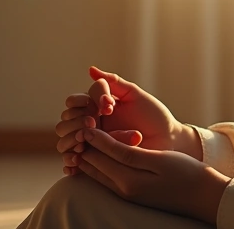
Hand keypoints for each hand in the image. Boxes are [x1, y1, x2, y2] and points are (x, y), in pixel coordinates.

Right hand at [55, 66, 201, 172]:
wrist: (168, 141)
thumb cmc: (154, 116)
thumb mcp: (135, 95)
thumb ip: (113, 82)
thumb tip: (90, 69)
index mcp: (97, 106)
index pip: (75, 100)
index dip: (86, 101)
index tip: (108, 106)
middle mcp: (90, 123)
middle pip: (66, 119)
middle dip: (76, 120)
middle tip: (93, 123)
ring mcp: (91, 143)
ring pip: (64, 140)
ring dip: (71, 139)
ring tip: (84, 142)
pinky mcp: (94, 161)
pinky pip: (72, 163)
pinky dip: (70, 162)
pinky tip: (78, 160)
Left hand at [75, 127, 231, 224]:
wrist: (206, 196)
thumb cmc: (186, 173)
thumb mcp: (155, 158)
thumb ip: (122, 151)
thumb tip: (94, 138)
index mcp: (126, 180)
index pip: (94, 155)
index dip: (87, 134)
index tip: (86, 114)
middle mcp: (122, 190)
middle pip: (91, 164)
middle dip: (84, 143)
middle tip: (84, 119)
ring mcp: (127, 193)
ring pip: (97, 171)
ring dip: (91, 152)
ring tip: (90, 129)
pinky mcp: (133, 193)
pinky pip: (107, 176)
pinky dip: (100, 161)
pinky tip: (103, 149)